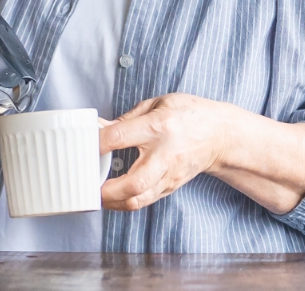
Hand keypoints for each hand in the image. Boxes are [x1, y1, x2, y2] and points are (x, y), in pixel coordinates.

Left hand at [101, 93, 304, 213]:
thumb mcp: (159, 103)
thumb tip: (100, 128)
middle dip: (107, 190)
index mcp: (158, 127)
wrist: (221, 135)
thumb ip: (128, 118)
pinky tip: (112, 196)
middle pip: (133, 182)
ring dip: (113, 202)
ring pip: (138, 199)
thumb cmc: (189, 115)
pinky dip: (124, 202)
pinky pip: (144, 201)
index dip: (97, 142)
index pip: (120, 137)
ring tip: (96, 195)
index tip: (83, 144)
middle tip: (88, 186)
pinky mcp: (170, 186)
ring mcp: (168, 174)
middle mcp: (164, 154)